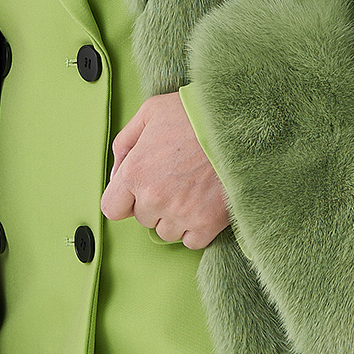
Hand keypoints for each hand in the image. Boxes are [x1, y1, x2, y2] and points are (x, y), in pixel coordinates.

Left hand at [101, 91, 230, 250]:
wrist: (241, 124)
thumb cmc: (196, 113)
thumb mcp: (150, 112)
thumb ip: (125, 142)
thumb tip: (117, 172)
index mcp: (135, 171)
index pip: (112, 208)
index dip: (124, 199)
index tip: (139, 191)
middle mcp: (154, 197)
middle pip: (142, 218)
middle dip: (154, 203)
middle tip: (175, 180)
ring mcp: (181, 213)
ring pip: (165, 232)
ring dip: (174, 217)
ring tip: (192, 190)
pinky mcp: (207, 223)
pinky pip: (191, 241)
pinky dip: (196, 228)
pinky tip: (203, 205)